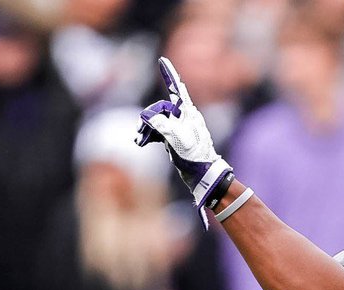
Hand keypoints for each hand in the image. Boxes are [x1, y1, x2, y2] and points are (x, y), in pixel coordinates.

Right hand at [135, 57, 231, 225]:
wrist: (203, 175)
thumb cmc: (195, 156)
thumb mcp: (176, 139)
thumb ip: (161, 125)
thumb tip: (147, 117)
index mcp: (188, 114)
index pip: (177, 90)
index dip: (169, 74)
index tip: (163, 60)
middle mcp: (184, 118)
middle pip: (159, 109)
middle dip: (147, 119)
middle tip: (140, 133)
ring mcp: (179, 128)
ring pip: (156, 121)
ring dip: (146, 129)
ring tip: (140, 141)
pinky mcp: (175, 138)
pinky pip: (157, 131)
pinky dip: (149, 135)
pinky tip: (143, 142)